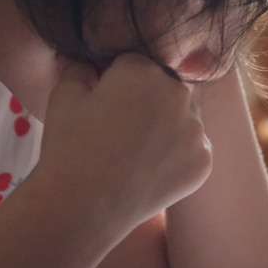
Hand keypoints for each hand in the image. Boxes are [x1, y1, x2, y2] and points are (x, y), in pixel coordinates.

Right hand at [36, 53, 212, 235]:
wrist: (85, 208)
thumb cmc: (69, 147)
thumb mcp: (63, 96)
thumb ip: (77, 68)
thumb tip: (82, 59)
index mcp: (144, 70)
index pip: (133, 63)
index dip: (114, 81)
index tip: (101, 104)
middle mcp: (178, 93)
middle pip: (163, 86)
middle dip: (145, 99)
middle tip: (118, 129)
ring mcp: (196, 129)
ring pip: (181, 116)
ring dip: (164, 125)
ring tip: (133, 152)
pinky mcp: (204, 161)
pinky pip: (191, 148)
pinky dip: (175, 155)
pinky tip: (149, 169)